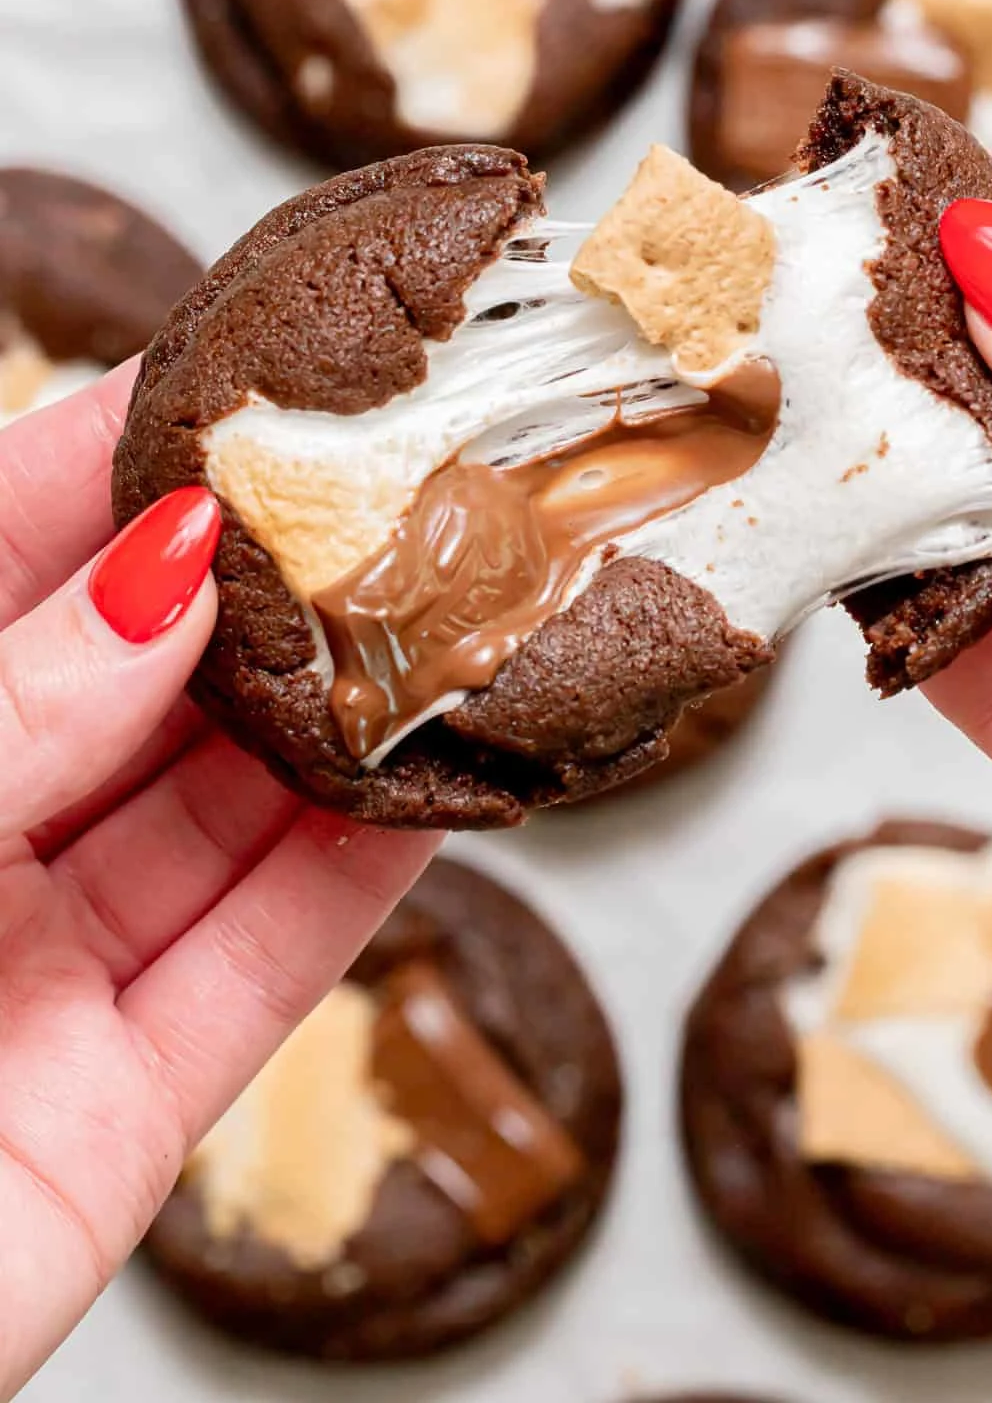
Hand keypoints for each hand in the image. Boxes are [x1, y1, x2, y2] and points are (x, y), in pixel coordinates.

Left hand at [0, 365, 437, 1396]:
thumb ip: (7, 704)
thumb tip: (168, 571)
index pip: (5, 554)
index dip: (120, 459)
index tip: (243, 378)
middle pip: (140, 680)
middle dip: (267, 585)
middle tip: (390, 489)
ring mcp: (37, 975)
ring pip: (221, 815)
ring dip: (340, 721)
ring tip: (448, 615)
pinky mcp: (118, 1112)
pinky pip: (259, 966)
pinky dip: (357, 873)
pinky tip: (434, 782)